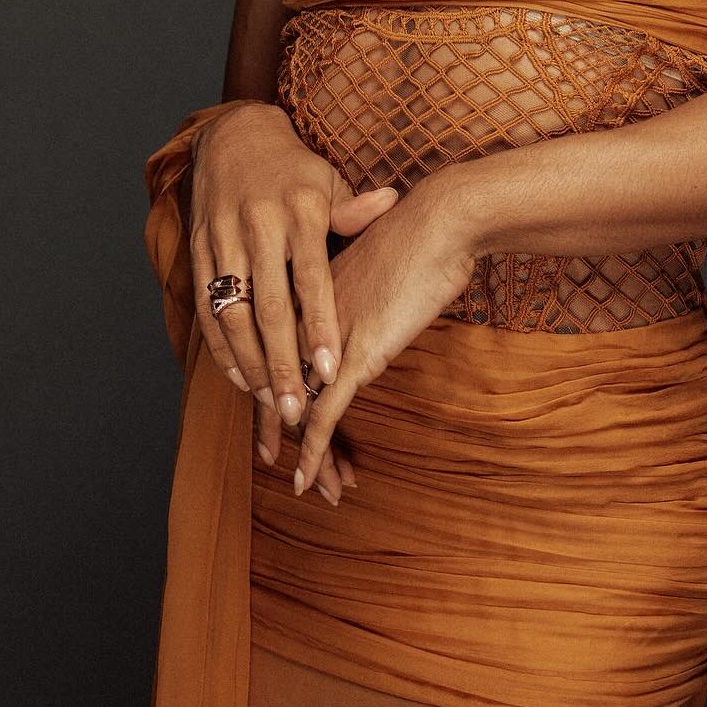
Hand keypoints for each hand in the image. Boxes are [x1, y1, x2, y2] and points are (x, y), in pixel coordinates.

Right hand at [189, 104, 399, 506]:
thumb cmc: (294, 168)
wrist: (233, 135)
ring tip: (269, 401)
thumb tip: (389, 201)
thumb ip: (354, 207)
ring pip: (233, 313)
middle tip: (296, 408)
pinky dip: (221, 346)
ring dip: (250, 363)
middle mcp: (259, 226)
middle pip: (269, 306)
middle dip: (282, 361)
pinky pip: (206, 306)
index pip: (311, 278)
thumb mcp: (328, 179)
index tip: (330, 369)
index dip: (319, 325)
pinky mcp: (199, 250)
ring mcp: (224, 239)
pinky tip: (239, 375)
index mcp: (299, 210)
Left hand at [291, 172, 477, 497]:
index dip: (268, 385)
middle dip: (272, 426)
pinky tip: (303, 479)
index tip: (267, 417)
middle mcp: (305, 320)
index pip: (274, 350)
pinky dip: (311, 451)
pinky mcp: (353, 356)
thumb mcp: (375, 262)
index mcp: (306, 295)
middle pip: (277, 384)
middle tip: (266, 458)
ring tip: (304, 485)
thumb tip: (369, 297)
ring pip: (297, 408)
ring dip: (299, 451)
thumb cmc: (418, 234)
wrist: (439, 220)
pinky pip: (323, 414)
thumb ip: (360, 283)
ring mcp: (326, 340)